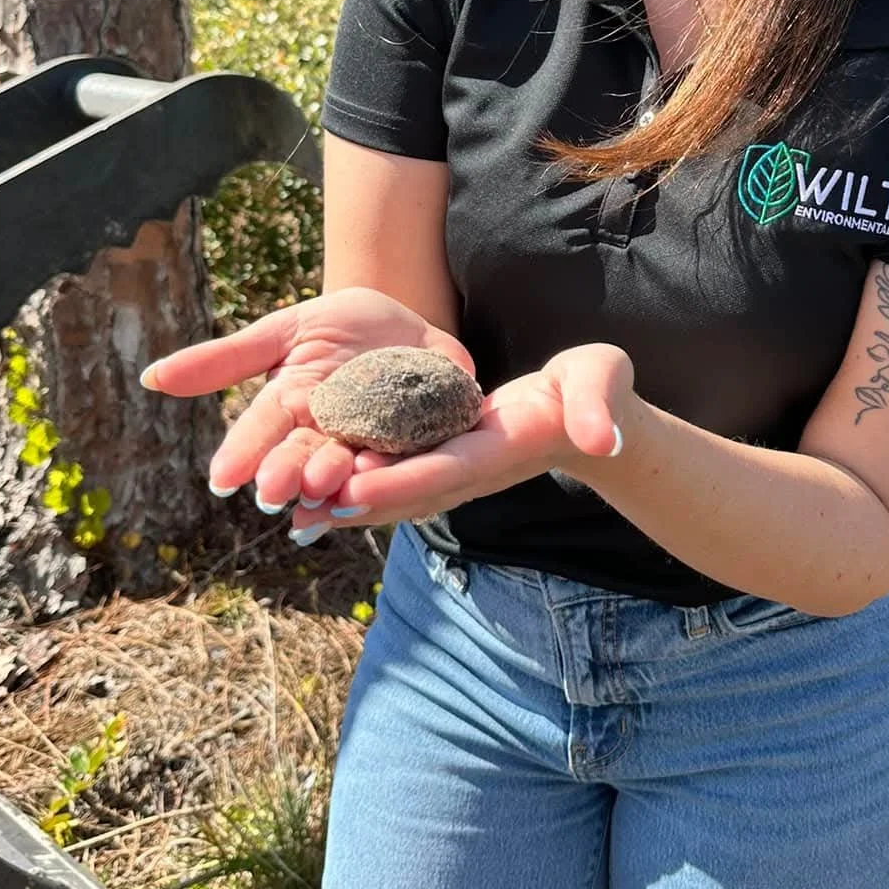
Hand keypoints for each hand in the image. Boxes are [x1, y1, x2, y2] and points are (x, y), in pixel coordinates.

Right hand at [140, 288, 474, 514]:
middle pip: (301, 456)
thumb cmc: (343, 325)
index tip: (222, 479)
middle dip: (287, 473)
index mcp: (291, 408)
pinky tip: (378, 474)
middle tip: (273, 492)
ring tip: (319, 484)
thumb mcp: (285, 330)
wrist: (411, 319)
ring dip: (333, 478)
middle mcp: (326, 435)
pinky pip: (403, 456)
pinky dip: (390, 467)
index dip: (244, 454)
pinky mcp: (417, 440)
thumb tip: (150, 378)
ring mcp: (370, 441)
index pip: (260, 431)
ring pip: (348, 466)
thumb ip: (226, 358)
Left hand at [290, 342, 634, 541]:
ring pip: (389, 491)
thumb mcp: (600, 384)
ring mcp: (454, 470)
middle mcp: (469, 469)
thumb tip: (603, 439)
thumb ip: (598, 411)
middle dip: (351, 501)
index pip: (445, 471)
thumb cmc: (594, 389)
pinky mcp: (442, 460)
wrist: (587, 414)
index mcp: (501, 450)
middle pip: (402, 490)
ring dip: (340, 502)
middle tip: (296, 505)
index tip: (353, 492)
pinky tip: (307, 490)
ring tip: (285, 504)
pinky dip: (350, 488)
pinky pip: (390, 479)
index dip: (399, 483)